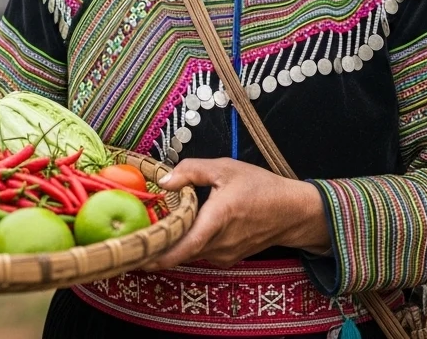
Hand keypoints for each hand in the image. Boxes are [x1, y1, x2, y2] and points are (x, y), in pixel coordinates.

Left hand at [143, 158, 328, 270]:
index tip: (138, 258)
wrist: (292, 212)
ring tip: (156, 230)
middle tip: (135, 238)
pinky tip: (184, 229)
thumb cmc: (261, 188)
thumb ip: (191, 170)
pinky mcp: (227, 258)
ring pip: (189, 252)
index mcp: (219, 218)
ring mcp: (224, 254)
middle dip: (159, 245)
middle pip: (181, 250)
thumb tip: (163, 180)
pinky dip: (189, 243)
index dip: (160, 255)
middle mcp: (220, 243)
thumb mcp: (226, 168)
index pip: (186, 245)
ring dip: (174, 243)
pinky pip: (201, 252)